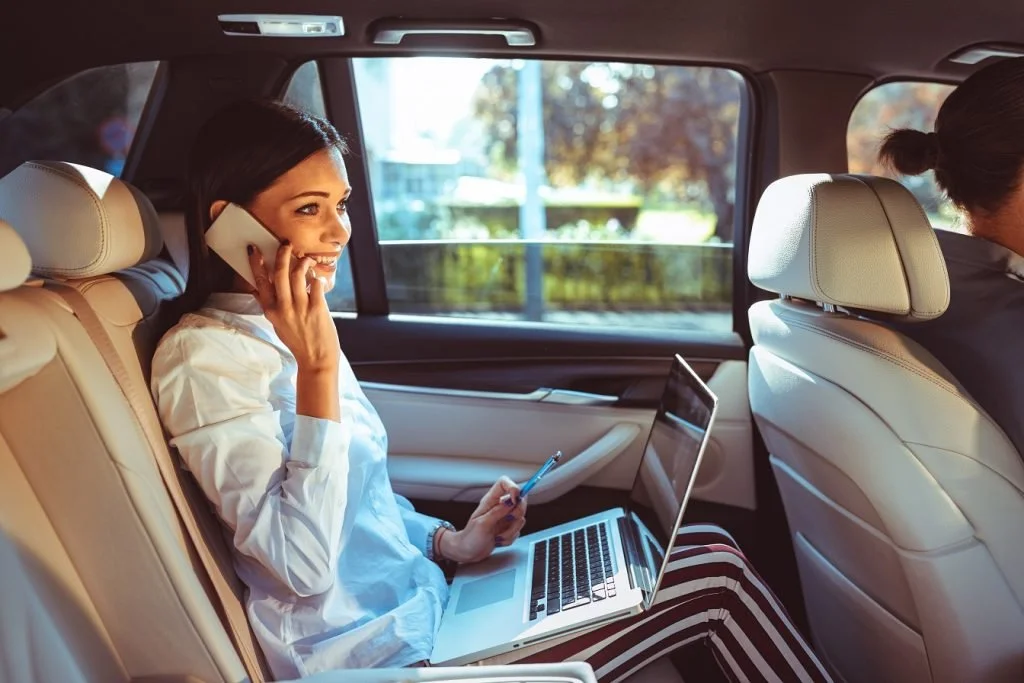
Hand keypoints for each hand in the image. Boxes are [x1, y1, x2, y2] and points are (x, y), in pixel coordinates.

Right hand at [249, 242, 339, 372]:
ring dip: (302, 262)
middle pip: (279, 273)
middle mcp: (283, 308)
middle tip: (285, 244)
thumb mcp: (277, 324)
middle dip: (281, 255)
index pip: (259, 282)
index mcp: (270, 311)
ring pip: (297, 275)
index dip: (255, 264)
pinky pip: (316, 284)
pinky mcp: (317, 308)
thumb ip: (270, 307)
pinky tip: (318, 278)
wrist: (316, 359)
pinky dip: (317, 277)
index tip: (253, 249)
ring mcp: (300, 308)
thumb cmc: (297, 341)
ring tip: (306, 259)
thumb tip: (258, 290)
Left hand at [439, 476, 527, 563]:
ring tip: (498, 536)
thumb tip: (511, 502)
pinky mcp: (508, 528)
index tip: (515, 500)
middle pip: (520, 500)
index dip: (513, 487)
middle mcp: (499, 507)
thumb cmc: (470, 538)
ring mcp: (504, 517)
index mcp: (490, 500)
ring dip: (512, 530)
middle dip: (517, 513)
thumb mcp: (483, 524)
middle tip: (507, 521)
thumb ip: (498, 512)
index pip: (504, 482)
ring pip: (520, 517)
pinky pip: (518, 530)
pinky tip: (499, 540)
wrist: (468, 552)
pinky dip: (510, 537)